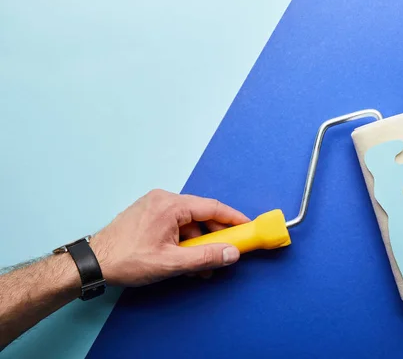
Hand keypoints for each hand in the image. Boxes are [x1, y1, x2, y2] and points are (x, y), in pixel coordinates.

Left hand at [89, 189, 249, 286]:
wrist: (92, 263)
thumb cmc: (126, 260)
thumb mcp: (171, 262)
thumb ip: (205, 257)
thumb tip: (231, 253)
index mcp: (170, 205)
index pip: (212, 207)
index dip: (233, 218)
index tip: (248, 226)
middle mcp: (163, 199)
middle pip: (201, 214)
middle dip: (215, 235)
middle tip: (227, 251)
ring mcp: (154, 206)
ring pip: (188, 222)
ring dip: (198, 242)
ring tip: (203, 265)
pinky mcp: (148, 215)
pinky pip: (175, 224)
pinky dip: (185, 241)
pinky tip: (187, 259)